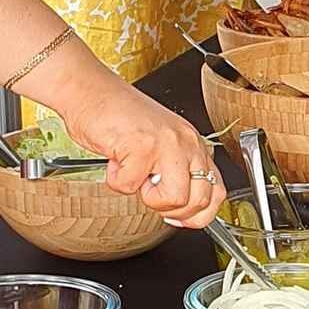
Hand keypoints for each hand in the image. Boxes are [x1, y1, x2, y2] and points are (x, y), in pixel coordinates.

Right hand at [57, 74, 224, 226]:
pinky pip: (130, 186)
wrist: (92, 91)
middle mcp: (185, 141)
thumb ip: (176, 171)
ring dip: (148, 198)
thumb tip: (182, 211)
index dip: (198, 215)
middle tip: (150, 193)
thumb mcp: (160, 144)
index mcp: (192, 143)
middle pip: (199, 200)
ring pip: (175, 198)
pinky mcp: (141, 145)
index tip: (179, 217)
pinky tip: (115, 159)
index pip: (217, 191)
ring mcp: (166, 143)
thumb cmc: (120, 118)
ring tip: (135, 175)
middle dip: (171, 210)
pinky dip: (116, 180)